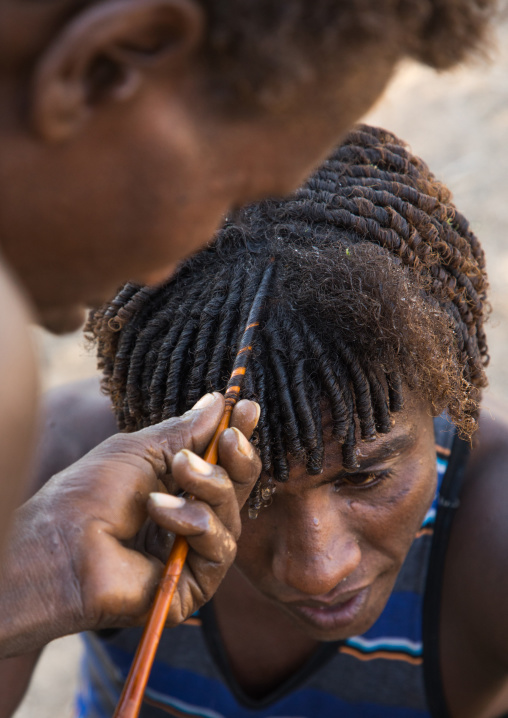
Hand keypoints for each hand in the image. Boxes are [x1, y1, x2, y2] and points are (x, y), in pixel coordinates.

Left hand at [0, 393, 260, 657]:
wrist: (62, 544)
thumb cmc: (90, 493)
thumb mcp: (140, 450)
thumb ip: (185, 431)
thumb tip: (219, 402)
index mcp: (176, 487)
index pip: (221, 462)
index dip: (238, 437)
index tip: (249, 409)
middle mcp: (189, 519)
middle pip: (237, 488)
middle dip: (237, 458)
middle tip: (229, 439)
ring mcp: (193, 554)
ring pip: (232, 515)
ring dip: (209, 485)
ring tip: (178, 472)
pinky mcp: (195, 585)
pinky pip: (220, 548)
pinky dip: (194, 522)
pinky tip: (161, 511)